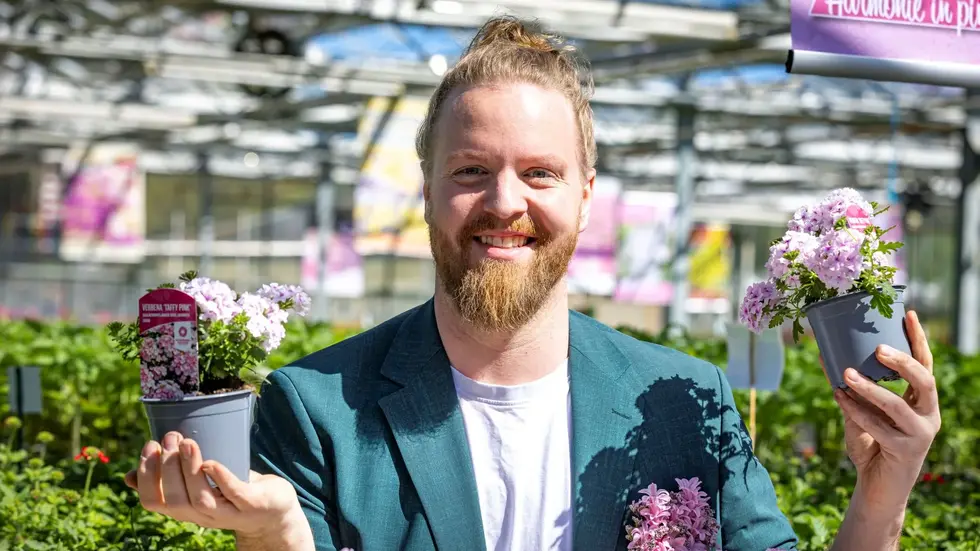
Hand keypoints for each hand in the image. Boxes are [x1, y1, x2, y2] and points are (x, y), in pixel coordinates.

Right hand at [124, 431, 304, 537]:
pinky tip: (211, 461)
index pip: (153, 502)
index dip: (146, 476)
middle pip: (175, 501)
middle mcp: (202, 515)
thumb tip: (128, 476)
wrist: (275, 509)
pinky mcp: (252, 506)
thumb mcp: (198, 486)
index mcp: (186, 508)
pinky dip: (221, 477)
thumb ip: (169, 480)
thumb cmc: (232, 491)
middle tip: (170, 437)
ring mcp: (228, 513)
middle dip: (167, 467)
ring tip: (188, 442)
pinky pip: (234, 494)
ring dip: (190, 470)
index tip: (149, 446)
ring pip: (200, 499)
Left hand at [831, 310, 940, 503]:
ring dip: (870, 388)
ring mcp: (919, 435)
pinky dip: (855, 410)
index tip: (909, 315)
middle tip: (878, 348)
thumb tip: (825, 355)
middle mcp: (928, 415)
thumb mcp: (862, 412)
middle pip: (925, 380)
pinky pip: (878, 427)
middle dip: (902, 362)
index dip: (919, 340)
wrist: (878, 487)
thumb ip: (853, 389)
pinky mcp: (904, 452)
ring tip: (846, 373)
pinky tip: (838, 396)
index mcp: (923, 401)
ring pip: (898, 405)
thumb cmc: (872, 445)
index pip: (926, 365)